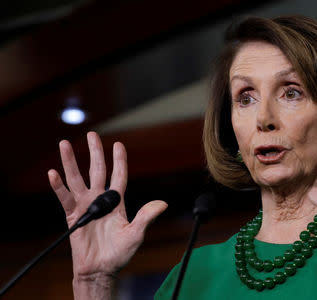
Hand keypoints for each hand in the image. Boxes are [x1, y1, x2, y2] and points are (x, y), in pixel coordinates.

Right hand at [48, 132, 167, 278]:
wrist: (101, 269)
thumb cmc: (120, 253)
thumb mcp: (136, 234)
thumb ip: (146, 217)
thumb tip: (163, 203)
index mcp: (117, 201)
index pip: (119, 176)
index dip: (119, 160)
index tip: (119, 144)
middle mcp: (100, 199)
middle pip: (97, 170)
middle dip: (95, 152)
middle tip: (92, 135)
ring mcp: (85, 205)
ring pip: (77, 178)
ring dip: (70, 162)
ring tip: (64, 144)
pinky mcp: (72, 215)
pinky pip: (64, 197)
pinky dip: (58, 186)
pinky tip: (53, 173)